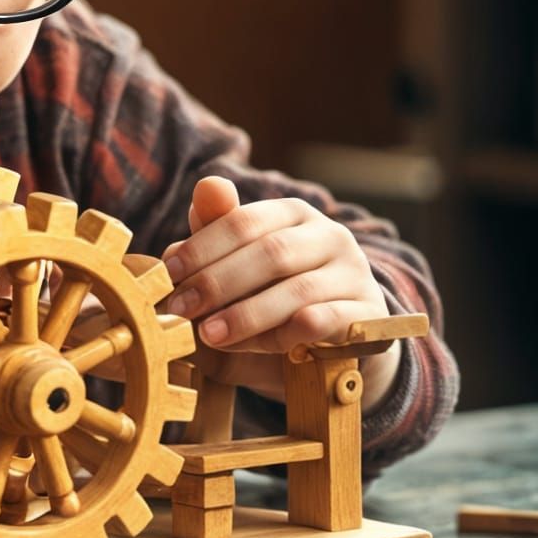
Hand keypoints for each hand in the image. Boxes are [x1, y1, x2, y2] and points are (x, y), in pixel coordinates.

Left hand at [159, 176, 396, 404]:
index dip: (201, 247)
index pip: (243, 221)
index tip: (169, 273)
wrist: (331, 347)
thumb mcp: (239, 268)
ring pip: (298, 289)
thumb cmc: (272, 298)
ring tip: (208, 334)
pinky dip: (286, 334)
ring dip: (246, 314)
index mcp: (292, 213)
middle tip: (180, 309)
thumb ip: (218, 233)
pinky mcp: (368, 315)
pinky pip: (324, 322)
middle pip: (270, 252)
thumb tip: (202, 190)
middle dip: (218, 282)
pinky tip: (258, 346)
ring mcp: (354, 274)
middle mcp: (329, 235)